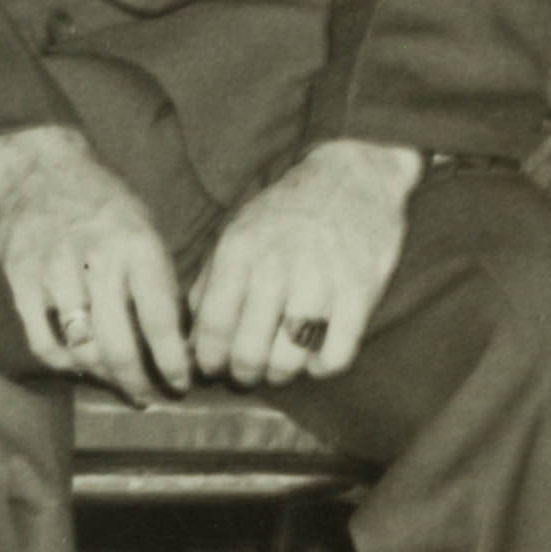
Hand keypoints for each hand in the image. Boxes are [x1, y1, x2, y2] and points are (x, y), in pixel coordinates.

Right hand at [0, 122, 192, 396]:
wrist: (39, 168)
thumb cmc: (104, 204)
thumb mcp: (146, 229)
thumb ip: (158, 281)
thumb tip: (178, 341)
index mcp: (137, 246)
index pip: (160, 321)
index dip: (174, 363)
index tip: (181, 383)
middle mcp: (96, 260)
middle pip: (119, 346)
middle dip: (138, 383)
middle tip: (148, 398)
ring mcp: (54, 272)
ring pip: (82, 349)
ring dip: (104, 378)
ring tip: (117, 384)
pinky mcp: (21, 280)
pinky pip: (43, 342)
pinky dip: (64, 364)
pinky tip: (79, 365)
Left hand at [184, 136, 418, 386]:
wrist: (353, 176)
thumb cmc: (285, 213)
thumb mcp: (236, 233)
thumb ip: (210, 282)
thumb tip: (190, 337)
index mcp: (239, 250)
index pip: (213, 323)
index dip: (207, 358)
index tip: (210, 369)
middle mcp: (277, 265)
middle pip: (249, 348)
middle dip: (241, 373)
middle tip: (244, 375)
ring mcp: (321, 279)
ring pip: (290, 357)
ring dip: (279, 375)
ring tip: (276, 371)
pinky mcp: (360, 291)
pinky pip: (337, 353)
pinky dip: (322, 368)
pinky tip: (314, 363)